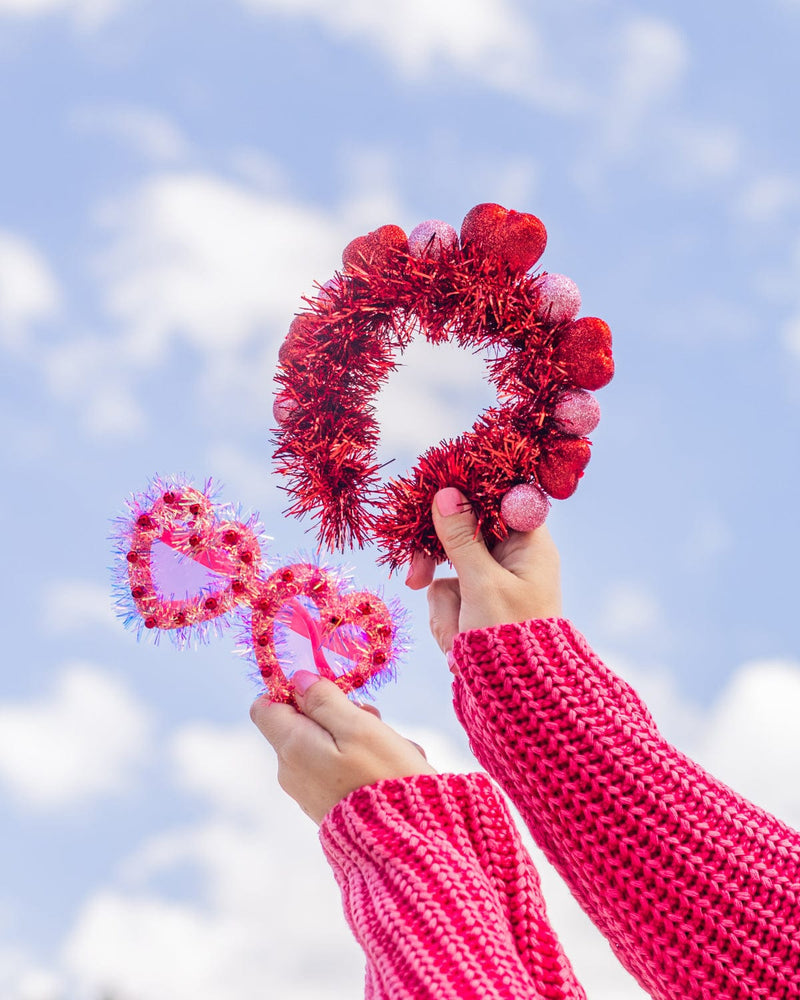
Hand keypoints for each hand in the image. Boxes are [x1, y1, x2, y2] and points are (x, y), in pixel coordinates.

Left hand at [250, 671, 435, 823]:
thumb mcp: (357, 726)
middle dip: (338, 714)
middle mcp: (291, 770)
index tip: (328, 692)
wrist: (403, 844)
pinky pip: (340, 769)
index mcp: (291, 747)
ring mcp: (308, 791)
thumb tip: (298, 679)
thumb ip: (324, 699)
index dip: (291, 691)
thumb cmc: (382, 777)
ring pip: (328, 745)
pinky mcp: (328, 806)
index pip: (264, 706)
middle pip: (302, 723)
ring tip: (396, 748)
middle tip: (374, 719)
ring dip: (359, 737)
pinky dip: (364, 762)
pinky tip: (394, 769)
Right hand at [406, 487, 561, 654]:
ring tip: (459, 636)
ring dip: (445, 604)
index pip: (497, 498)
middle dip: (439, 564)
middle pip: (464, 533)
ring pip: (449, 569)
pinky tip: (457, 645)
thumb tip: (445, 493)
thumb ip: (461, 538)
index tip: (434, 495)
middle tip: (415, 578)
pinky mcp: (476, 602)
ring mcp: (493, 581)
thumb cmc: (510, 638)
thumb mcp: (483, 584)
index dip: (466, 494)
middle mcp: (513, 558)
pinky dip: (446, 619)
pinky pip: (447, 594)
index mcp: (529, 544)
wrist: (516, 698)